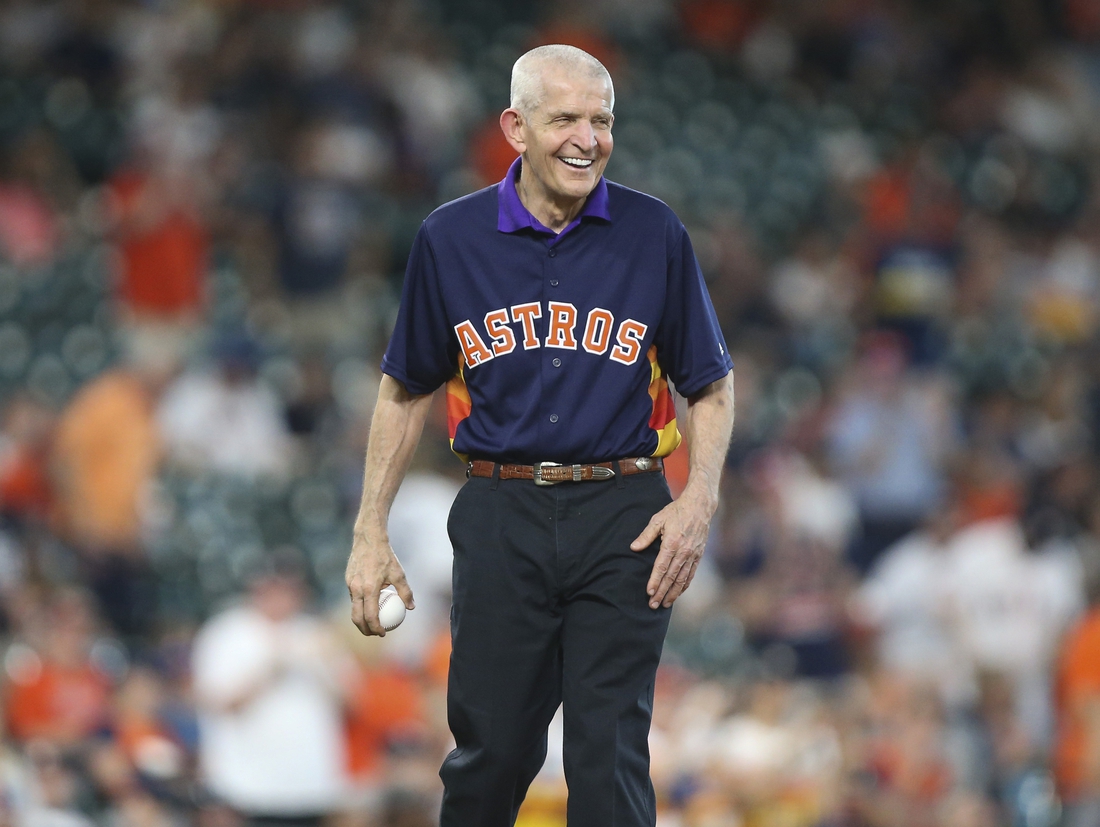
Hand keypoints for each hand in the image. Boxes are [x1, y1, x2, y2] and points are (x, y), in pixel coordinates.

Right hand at [346, 533, 414, 635]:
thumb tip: (411, 607)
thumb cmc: (386, 557)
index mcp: (369, 589)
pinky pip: (353, 598)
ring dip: (361, 619)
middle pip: (357, 617)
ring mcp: (350, 585)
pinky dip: (360, 605)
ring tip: (372, 624)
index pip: (371, 616)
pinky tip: (369, 605)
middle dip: (364, 630)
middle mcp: (357, 589)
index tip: (383, 633)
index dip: (376, 628)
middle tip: (375, 634)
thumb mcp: (399, 574)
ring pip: (353, 608)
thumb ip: (405, 592)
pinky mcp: (348, 580)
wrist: (368, 540)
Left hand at [630, 492, 714, 608]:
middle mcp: (684, 552)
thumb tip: (634, 547)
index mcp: (672, 543)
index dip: (655, 581)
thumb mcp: (658, 519)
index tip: (649, 593)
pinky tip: (678, 593)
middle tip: (653, 605)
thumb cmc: (676, 511)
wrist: (700, 506)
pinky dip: (684, 586)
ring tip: (665, 604)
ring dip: (673, 593)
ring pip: (682, 579)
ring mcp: (693, 555)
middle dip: (662, 592)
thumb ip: (646, 535)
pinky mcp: (698, 555)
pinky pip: (691, 574)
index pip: (662, 567)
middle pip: (671, 577)